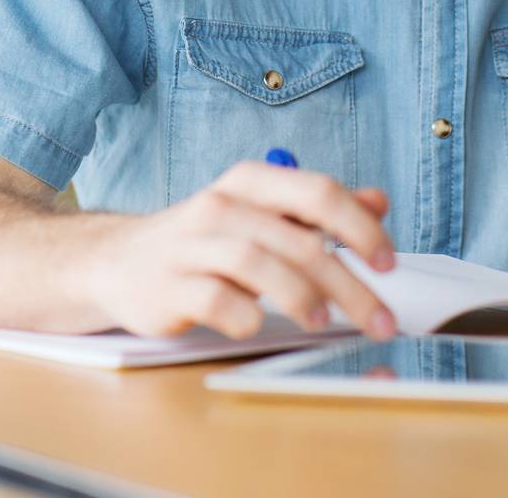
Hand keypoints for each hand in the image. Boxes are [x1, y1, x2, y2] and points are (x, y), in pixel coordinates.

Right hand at [83, 162, 396, 340]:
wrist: (119, 261)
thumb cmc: (203, 240)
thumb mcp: (262, 213)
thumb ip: (318, 209)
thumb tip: (378, 202)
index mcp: (252, 181)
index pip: (319, 193)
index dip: (360, 228)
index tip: (389, 264)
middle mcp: (222, 204)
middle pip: (299, 239)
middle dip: (349, 283)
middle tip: (380, 318)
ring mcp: (191, 245)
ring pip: (259, 264)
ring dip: (301, 296)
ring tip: (324, 321)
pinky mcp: (166, 286)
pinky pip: (212, 299)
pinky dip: (242, 313)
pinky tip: (257, 324)